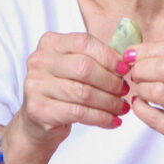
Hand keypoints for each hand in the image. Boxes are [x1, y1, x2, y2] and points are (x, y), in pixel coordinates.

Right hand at [5, 32, 130, 155]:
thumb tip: (127, 62)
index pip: (84, 42)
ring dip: (109, 102)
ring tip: (122, 107)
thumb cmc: (63, 87)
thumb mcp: (75, 66)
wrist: (38, 119)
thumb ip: (96, 58)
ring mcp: (35, 85)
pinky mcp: (38, 109)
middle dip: (110, 81)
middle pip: (84, 67)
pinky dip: (101, 118)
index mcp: (50, 43)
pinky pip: (78, 113)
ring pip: (83, 92)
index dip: (108, 56)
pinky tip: (113, 120)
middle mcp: (39, 60)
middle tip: (125, 91)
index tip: (125, 70)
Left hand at [126, 41, 163, 163]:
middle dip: (142, 68)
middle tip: (134, 73)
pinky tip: (139, 104)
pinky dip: (139, 108)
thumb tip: (134, 52)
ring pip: (159, 91)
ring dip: (140, 88)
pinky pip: (154, 117)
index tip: (131, 54)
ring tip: (139, 89)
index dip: (147, 49)